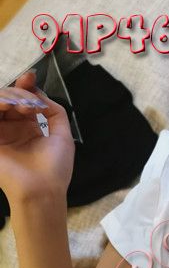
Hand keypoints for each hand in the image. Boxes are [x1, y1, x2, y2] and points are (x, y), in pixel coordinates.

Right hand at [0, 70, 75, 201]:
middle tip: (30, 103)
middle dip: (19, 92)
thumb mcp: (63, 136)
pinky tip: (10, 108)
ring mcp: (0, 133)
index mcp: (29, 128)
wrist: (42, 190)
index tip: (30, 77)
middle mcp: (12, 129)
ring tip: (23, 107)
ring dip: (10, 98)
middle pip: (8, 97)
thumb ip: (55, 112)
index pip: (23, 99)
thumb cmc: (55, 168)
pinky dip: (0, 105)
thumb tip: (40, 94)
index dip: (25, 86)